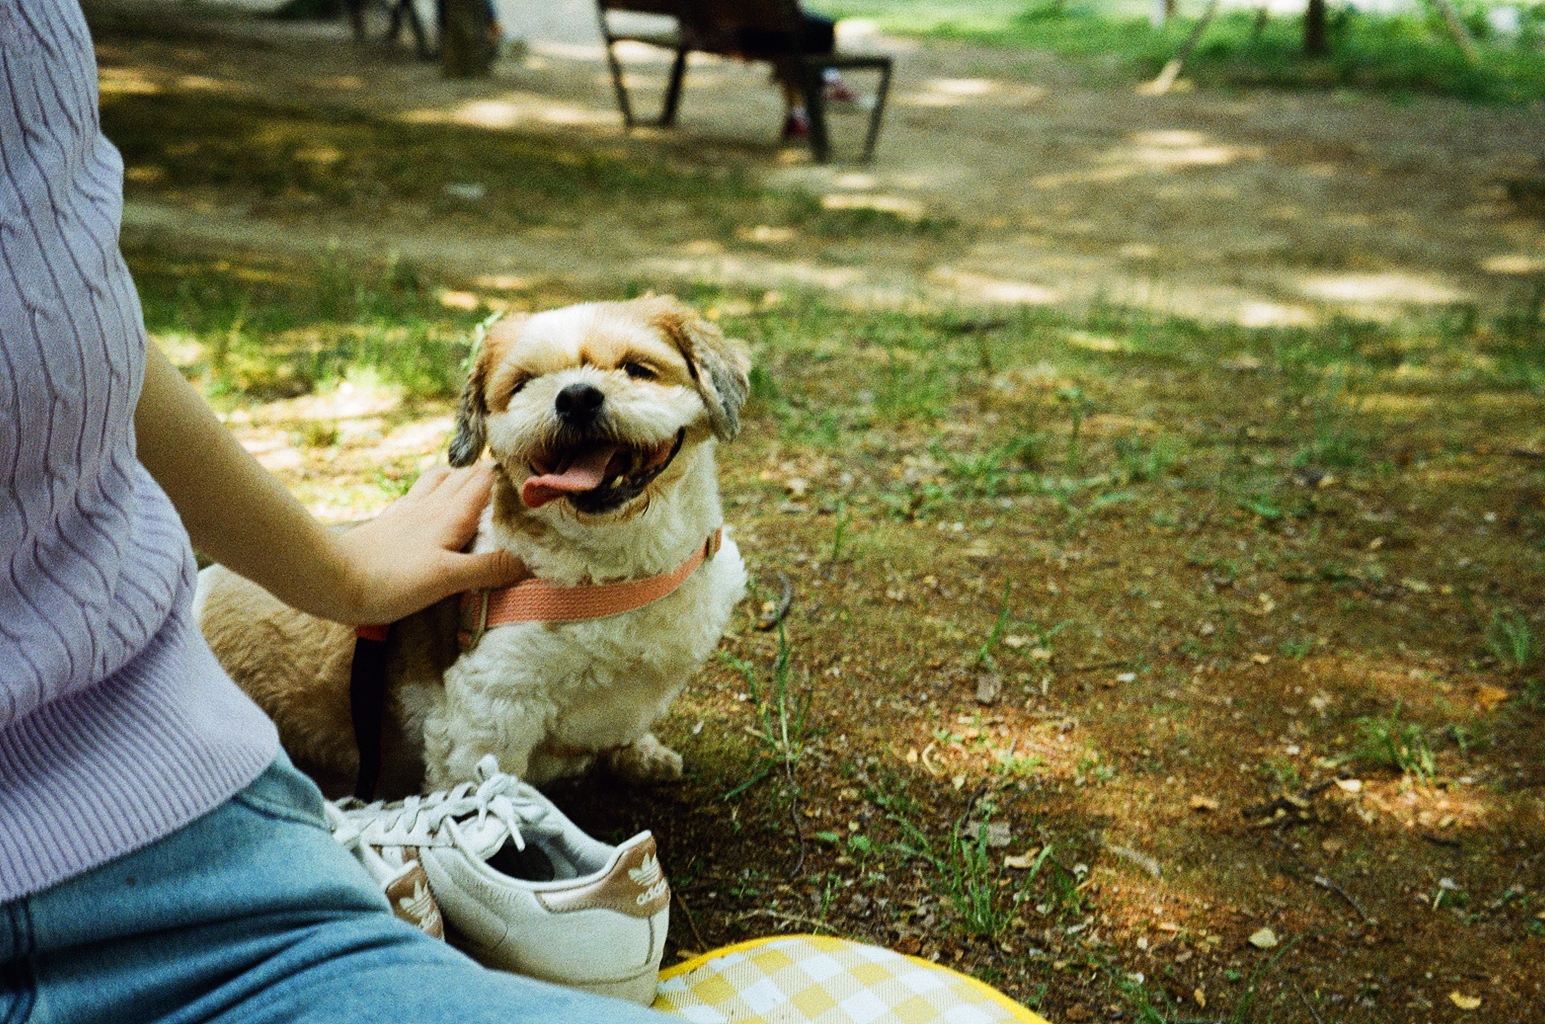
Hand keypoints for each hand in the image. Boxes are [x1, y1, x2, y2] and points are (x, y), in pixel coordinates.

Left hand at [330, 464, 527, 625]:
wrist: (330, 578)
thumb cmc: (391, 580)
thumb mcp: (448, 579)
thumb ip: (489, 567)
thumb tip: (533, 559)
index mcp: (451, 513)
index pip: (487, 478)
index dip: (510, 472)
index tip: (533, 472)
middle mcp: (431, 504)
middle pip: (466, 474)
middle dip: (490, 472)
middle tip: (513, 480)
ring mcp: (407, 510)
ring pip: (439, 478)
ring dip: (459, 476)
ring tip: (474, 486)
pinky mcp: (389, 521)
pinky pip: (416, 494)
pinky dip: (432, 491)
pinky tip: (430, 503)